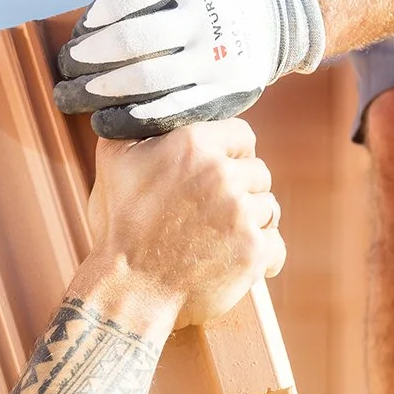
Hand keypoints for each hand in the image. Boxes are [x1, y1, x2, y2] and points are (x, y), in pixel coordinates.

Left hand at [53, 0, 327, 139]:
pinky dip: (131, 119)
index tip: (81, 31)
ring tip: (70, 95)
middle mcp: (207, 17)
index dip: (96, 17)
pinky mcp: (225, 93)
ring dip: (99, 91)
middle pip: (132, 41)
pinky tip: (103, 121)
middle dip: (87, 56)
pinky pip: (170, 110)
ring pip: (146, 79)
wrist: (278, 15)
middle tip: (65, 65)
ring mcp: (217, 58)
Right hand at [82, 120, 285, 330]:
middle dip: (243, 190)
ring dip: (251, 222)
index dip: (235, 153)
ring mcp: (241, 213)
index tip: (222, 171)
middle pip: (259, 172)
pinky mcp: (254, 251)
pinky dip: (265, 256)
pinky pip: (277, 245)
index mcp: (193, 143)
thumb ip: (137, 123)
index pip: (243, 135)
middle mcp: (221, 173)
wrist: (129, 290)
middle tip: (216, 212)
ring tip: (222, 238)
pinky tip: (244, 260)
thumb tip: (148, 102)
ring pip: (269, 208)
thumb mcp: (115, 160)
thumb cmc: (121, 226)